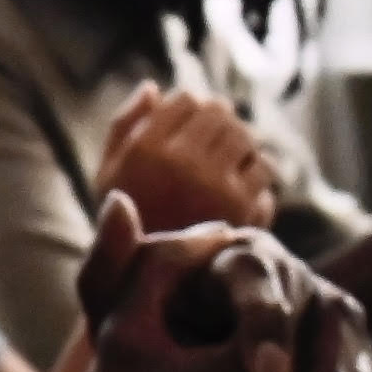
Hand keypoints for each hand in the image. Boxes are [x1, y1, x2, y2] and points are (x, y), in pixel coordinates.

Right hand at [96, 81, 275, 239]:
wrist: (146, 285)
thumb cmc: (127, 223)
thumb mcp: (108, 176)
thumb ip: (123, 128)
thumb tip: (152, 87)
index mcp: (144, 151)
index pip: (186, 99)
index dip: (190, 109)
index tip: (186, 129)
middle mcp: (180, 163)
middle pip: (220, 112)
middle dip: (217, 124)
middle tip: (210, 146)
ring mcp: (215, 185)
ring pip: (246, 137)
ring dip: (240, 148)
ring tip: (224, 167)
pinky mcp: (243, 207)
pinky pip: (264, 169)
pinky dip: (255, 177)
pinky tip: (238, 190)